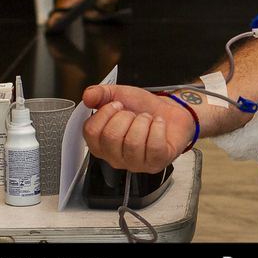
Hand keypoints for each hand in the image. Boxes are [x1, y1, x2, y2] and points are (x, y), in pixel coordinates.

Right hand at [82, 85, 196, 172]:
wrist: (170, 113)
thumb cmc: (144, 109)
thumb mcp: (119, 95)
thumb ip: (100, 94)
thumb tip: (88, 96)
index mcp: (101, 144)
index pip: (91, 131)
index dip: (105, 112)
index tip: (117, 105)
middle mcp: (115, 157)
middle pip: (111, 137)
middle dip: (125, 117)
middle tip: (134, 114)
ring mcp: (135, 163)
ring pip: (133, 143)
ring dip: (143, 122)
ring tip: (147, 119)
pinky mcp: (156, 163)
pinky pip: (154, 146)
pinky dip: (158, 128)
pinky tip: (158, 124)